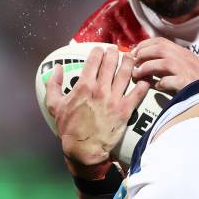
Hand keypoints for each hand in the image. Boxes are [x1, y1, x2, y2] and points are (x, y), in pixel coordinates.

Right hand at [45, 47, 149, 167]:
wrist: (84, 149)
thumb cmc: (69, 127)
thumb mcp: (54, 105)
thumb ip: (53, 85)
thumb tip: (56, 68)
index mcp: (84, 86)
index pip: (94, 60)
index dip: (98, 51)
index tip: (101, 49)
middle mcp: (100, 89)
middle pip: (111, 63)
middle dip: (114, 53)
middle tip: (116, 50)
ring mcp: (114, 99)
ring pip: (126, 73)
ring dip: (129, 62)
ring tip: (131, 57)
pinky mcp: (125, 110)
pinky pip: (138, 93)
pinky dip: (143, 84)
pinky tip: (145, 78)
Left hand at [131, 37, 198, 91]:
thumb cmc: (197, 83)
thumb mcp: (185, 68)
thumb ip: (169, 65)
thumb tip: (145, 64)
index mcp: (184, 53)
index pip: (162, 41)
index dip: (145, 44)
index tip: (134, 51)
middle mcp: (186, 59)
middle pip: (161, 48)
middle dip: (143, 54)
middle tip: (134, 63)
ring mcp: (189, 71)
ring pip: (164, 62)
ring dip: (147, 67)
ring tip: (138, 75)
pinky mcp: (189, 84)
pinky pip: (171, 80)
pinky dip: (161, 83)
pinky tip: (157, 87)